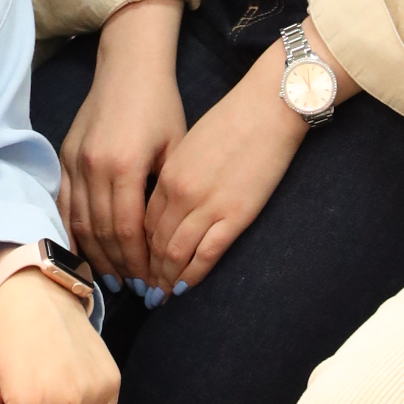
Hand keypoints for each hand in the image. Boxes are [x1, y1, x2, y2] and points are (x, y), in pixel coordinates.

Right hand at [58, 2, 188, 285]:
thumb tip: (163, 242)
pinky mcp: (64, 157)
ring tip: (112, 279)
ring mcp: (74, 162)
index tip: (150, 282)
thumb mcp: (175, 148)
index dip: (138, 261)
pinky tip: (84, 252)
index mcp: (125, 165)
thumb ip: (164, 193)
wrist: (129, 67)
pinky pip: (64, 205)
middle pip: (102, 232)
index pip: (128, 230)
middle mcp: (93, 166)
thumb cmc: (161, 107)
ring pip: (80, 223)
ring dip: (95, 255)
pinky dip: (73, 233)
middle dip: (118, 266)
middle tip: (133, 289)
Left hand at [145, 37, 337, 295]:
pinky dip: (192, 275)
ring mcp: (207, 206)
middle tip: (142, 290)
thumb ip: (176, 175)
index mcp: (167, 173)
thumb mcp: (191, 145)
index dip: (135, 248)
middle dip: (145, 270)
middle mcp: (180, 193)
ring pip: (174, 254)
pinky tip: (185, 288)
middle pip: (152, 242)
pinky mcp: (235, 215)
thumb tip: (168, 203)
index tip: (133, 264)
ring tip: (161, 296)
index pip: (141, 221)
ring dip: (165, 279)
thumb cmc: (234, 120)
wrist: (269, 107)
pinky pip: (206, 255)